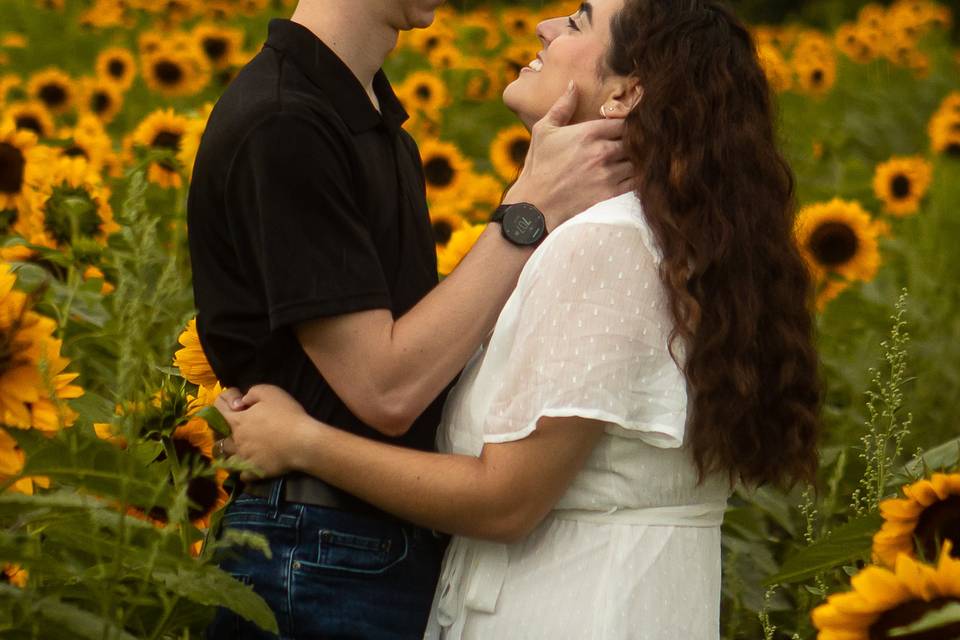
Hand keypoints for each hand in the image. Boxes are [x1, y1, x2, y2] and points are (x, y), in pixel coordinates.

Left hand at [215, 385, 312, 481]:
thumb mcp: (270, 392)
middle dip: (226, 432)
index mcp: (237, 420)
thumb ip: (252, 393)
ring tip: (241, 450)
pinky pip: (243, 474)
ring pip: (228, 458)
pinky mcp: (254, 471)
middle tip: (238, 429)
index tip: (237, 402)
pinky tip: (251, 466)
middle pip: (221, 438)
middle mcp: (236, 440)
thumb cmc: (287, 415)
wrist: (302, 442)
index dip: (224, 404)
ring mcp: (244, 458)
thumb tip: (242, 400)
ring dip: (231, 453)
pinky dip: (245, 471)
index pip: (218, 410)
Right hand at [504, 82, 632, 231]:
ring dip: (640, 157)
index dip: (631, 120)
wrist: (535, 204)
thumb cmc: (538, 166)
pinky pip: (636, 180)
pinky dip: (639, 175)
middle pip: (635, 139)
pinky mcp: (610, 192)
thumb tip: (574, 85)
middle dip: (638, 138)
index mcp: (588, 133)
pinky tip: (636, 171)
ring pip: (638, 159)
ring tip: (640, 154)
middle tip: (642, 137)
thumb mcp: (544, 130)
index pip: (624, 120)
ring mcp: (607, 173)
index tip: (631, 122)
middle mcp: (601, 151)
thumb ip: (562, 106)